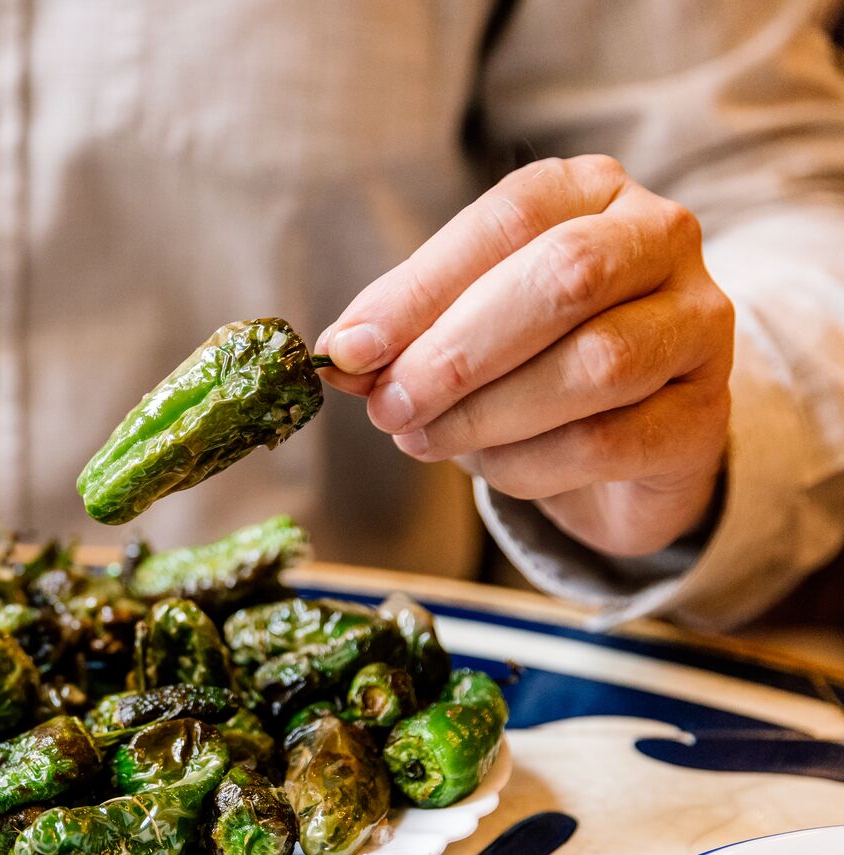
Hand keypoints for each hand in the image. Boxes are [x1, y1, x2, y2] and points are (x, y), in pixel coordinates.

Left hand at [317, 154, 734, 558]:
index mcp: (589, 191)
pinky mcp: (705, 413)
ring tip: (423, 439)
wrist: (623, 441)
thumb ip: (406, 333)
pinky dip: (528, 464)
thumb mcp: (459, 329)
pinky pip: (608, 442)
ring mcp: (698, 323)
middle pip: (564, 280)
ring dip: (487, 414)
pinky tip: (490, 468)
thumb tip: (342, 354)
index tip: (350, 349)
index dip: (420, 288)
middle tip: (388, 406)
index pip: (506, 221)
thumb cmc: (529, 361)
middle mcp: (659, 239)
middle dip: (458, 352)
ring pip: (595, 364)